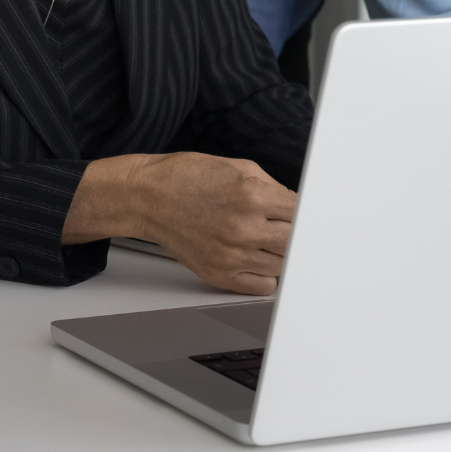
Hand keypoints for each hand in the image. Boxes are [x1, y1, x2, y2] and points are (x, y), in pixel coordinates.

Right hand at [135, 153, 295, 295]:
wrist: (147, 197)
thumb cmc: (185, 177)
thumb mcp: (234, 166)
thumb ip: (270, 185)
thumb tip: (294, 203)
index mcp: (250, 195)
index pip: (300, 212)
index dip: (303, 211)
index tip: (300, 212)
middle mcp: (244, 228)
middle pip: (295, 242)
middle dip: (293, 232)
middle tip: (283, 225)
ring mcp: (232, 255)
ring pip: (282, 265)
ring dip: (280, 252)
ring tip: (265, 238)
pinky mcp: (219, 274)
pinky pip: (263, 286)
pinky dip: (266, 274)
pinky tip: (255, 257)